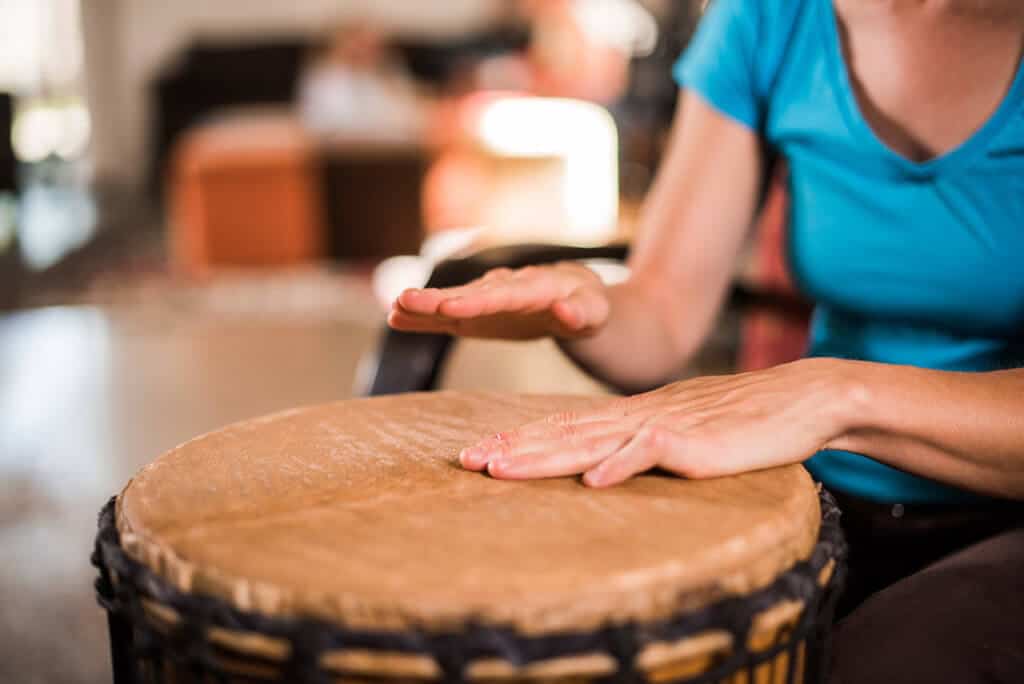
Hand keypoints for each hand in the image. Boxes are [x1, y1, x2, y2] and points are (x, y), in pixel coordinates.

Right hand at [388, 262, 609, 339]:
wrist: (575, 296)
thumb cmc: (588, 305)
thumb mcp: (594, 311)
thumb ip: (580, 313)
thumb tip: (566, 312)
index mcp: (535, 287)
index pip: (504, 294)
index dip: (476, 301)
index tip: (450, 308)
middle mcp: (504, 287)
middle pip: (469, 294)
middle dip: (438, 298)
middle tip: (405, 300)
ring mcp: (487, 298)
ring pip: (453, 300)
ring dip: (424, 304)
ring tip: (394, 307)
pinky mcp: (477, 313)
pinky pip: (447, 315)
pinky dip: (424, 317)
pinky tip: (396, 317)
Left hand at [458, 358, 859, 485]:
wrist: (802, 399)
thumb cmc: (745, 422)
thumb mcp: (683, 433)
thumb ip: (644, 445)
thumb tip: (604, 468)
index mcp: (633, 415)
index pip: (566, 426)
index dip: (522, 441)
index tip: (480, 455)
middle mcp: (639, 416)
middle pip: (565, 431)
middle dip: (512, 448)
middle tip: (465, 462)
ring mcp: (666, 425)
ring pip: (592, 440)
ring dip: (544, 455)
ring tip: (500, 469)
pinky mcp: (697, 441)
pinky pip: (652, 451)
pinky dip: (621, 464)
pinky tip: (593, 481)